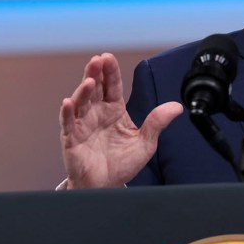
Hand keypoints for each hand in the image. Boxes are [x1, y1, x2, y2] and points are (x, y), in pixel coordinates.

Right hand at [59, 53, 181, 187]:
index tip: (109, 57)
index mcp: (114, 110)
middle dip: (95, 73)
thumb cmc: (122, 164)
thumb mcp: (145, 143)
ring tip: (90, 81)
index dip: (110, 71)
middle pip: (94, 89)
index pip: (112, 86)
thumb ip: (157, 123)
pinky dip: (67, 113)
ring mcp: (82, 124)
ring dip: (83, 90)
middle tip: (98, 60)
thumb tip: (176, 107)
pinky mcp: (72, 138)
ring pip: (80, 102)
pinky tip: (68, 103)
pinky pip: (67, 123)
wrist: (106, 186)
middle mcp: (96, 113)